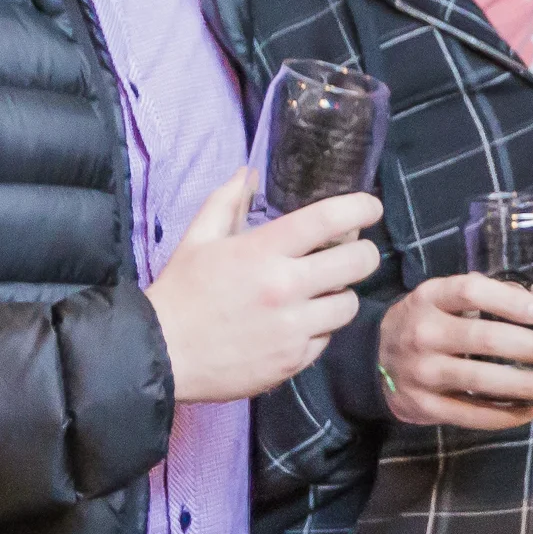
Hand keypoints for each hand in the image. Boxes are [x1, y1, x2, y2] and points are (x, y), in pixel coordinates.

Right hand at [146, 170, 382, 403]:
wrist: (162, 353)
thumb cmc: (181, 293)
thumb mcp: (198, 239)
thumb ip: (226, 201)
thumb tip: (249, 173)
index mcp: (263, 251)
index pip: (328, 219)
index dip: (360, 208)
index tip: (370, 207)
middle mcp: (285, 287)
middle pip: (358, 262)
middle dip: (363, 253)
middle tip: (353, 254)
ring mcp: (293, 327)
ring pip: (349, 304)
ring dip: (341, 294)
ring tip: (323, 292)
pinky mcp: (294, 360)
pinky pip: (327, 338)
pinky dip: (320, 329)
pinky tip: (299, 323)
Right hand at [377, 273, 532, 429]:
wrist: (373, 358)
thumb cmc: (428, 321)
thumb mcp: (451, 298)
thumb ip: (501, 294)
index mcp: (430, 298)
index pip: (471, 293)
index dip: (509, 301)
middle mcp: (422, 333)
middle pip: (482, 339)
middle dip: (531, 347)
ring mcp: (421, 372)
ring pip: (479, 381)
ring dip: (524, 384)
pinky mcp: (424, 407)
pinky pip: (470, 415)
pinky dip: (504, 415)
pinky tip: (531, 410)